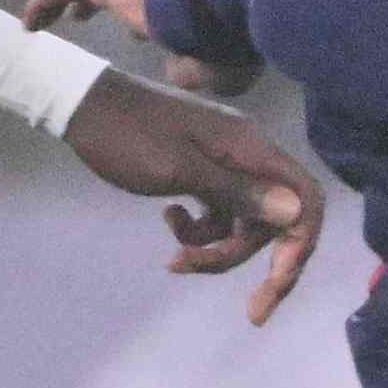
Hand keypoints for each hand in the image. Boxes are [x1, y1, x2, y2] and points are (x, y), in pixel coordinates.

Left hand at [22, 0, 231, 90]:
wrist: (224, 6)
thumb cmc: (230, 35)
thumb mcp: (217, 65)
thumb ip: (193, 69)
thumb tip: (176, 72)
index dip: (138, 0)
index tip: (135, 31)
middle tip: (79, 14)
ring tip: (43, 18)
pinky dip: (44, 2)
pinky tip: (31, 23)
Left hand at [65, 68, 324, 316]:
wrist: (82, 103)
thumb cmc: (126, 134)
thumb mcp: (178, 170)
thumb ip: (237, 192)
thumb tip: (295, 212)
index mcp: (250, 149)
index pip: (305, 199)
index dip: (299, 244)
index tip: (275, 282)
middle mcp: (246, 154)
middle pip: (272, 220)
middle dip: (243, 258)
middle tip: (211, 284)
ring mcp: (225, 162)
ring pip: (242, 221)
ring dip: (214, 247)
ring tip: (174, 256)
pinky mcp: (202, 169)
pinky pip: (219, 210)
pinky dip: (199, 229)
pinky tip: (170, 220)